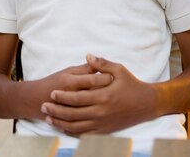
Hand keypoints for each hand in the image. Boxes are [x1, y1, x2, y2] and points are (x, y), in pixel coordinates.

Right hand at [25, 62, 112, 120]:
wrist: (35, 100)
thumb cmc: (53, 82)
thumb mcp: (67, 71)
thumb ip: (83, 68)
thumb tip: (98, 63)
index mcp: (70, 82)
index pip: (91, 79)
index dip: (105, 77)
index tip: (114, 75)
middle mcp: (70, 97)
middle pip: (93, 94)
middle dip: (107, 90)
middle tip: (117, 86)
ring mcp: (69, 111)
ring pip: (90, 109)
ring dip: (102, 104)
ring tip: (111, 99)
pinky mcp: (69, 121)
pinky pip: (84, 121)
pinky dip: (94, 117)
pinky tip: (101, 111)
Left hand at [41, 55, 156, 133]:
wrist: (145, 104)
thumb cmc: (132, 84)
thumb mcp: (119, 70)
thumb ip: (102, 63)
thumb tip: (88, 56)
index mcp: (104, 96)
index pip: (77, 98)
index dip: (62, 96)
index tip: (51, 93)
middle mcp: (101, 112)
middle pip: (73, 113)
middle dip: (56, 110)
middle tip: (43, 106)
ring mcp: (102, 123)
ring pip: (76, 126)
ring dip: (60, 123)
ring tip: (48, 118)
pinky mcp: (104, 131)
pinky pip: (84, 134)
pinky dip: (71, 132)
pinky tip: (63, 127)